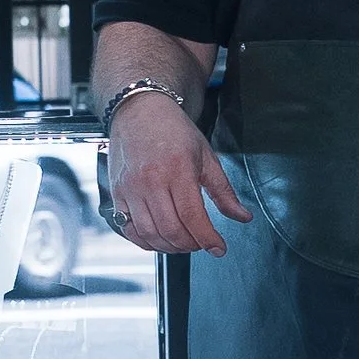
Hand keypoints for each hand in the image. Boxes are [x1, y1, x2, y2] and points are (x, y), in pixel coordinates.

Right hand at [104, 89, 253, 257]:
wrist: (140, 110)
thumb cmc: (173, 130)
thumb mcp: (206, 157)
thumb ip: (224, 191)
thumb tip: (242, 216)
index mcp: (177, 169)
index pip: (193, 217)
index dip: (208, 239)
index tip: (218, 248)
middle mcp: (150, 180)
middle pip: (171, 230)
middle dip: (191, 245)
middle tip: (201, 243)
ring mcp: (130, 188)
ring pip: (150, 233)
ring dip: (170, 246)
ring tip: (183, 241)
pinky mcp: (117, 193)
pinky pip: (129, 228)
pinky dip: (145, 241)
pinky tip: (159, 237)